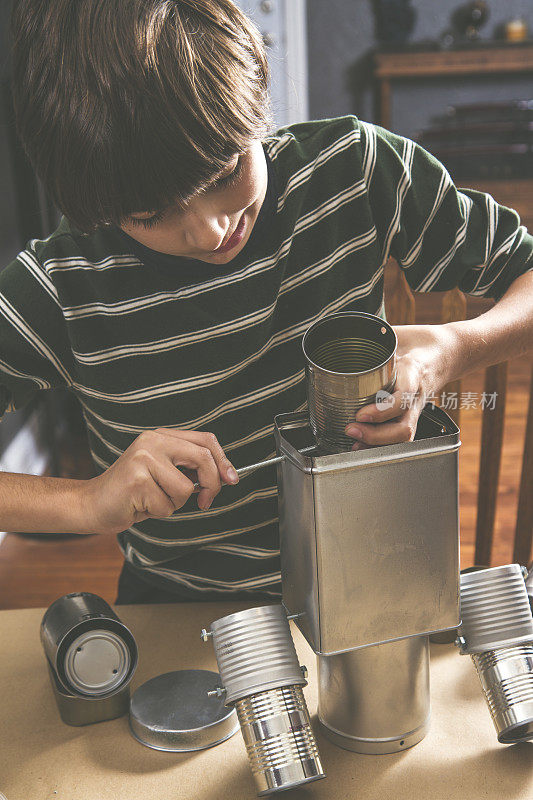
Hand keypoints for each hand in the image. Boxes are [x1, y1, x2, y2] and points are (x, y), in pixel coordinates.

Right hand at [79, 429, 238, 533]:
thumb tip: (225, 476)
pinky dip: (158, 513)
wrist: (92, 504)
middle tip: (205, 501)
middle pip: (202, 458)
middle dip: (211, 484)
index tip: (232, 479)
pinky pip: (167, 505)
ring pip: (184, 488)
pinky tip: (140, 506)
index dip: (223, 460)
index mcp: (160, 437)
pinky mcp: (136, 480)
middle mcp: (152, 442)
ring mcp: (143, 459)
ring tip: (153, 501)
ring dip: (174, 504)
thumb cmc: (130, 493)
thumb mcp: (162, 473)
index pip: (205, 440)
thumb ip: (188, 469)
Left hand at [345, 324, 458, 448]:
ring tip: (353, 441)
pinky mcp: (413, 416)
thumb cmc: (418, 343)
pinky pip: (401, 437)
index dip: (382, 409)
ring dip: (378, 444)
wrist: (447, 352)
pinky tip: (363, 446)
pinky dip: (382, 446)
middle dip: (376, 434)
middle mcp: (416, 395)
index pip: (403, 395)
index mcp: (413, 371)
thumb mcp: (394, 334)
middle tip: (350, 429)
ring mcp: (416, 408)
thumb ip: (369, 337)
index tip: (360, 414)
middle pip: (403, 426)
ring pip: (404, 436)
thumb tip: (339, 336)